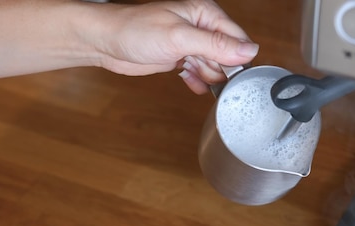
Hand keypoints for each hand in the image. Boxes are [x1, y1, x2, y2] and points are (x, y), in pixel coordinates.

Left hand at [95, 0, 258, 92]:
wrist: (106, 42)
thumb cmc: (135, 30)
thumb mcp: (180, 37)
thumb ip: (216, 45)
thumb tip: (248, 50)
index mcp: (205, 13)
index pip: (237, 37)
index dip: (237, 58)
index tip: (230, 73)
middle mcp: (201, 27)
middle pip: (228, 55)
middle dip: (219, 69)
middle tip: (202, 71)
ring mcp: (191, 43)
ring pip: (214, 66)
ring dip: (208, 76)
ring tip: (190, 72)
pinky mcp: (181, 58)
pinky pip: (200, 73)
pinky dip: (198, 81)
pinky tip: (191, 83)